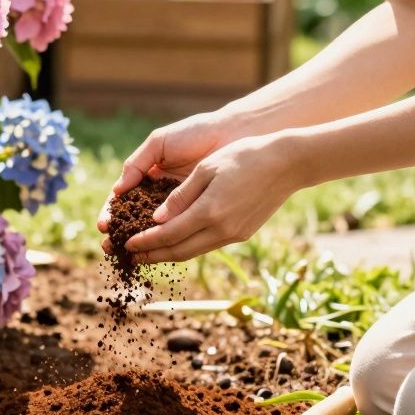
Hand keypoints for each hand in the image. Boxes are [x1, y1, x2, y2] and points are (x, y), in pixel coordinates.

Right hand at [97, 112, 242, 235]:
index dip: (113, 213)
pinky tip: (155, 248)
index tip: (104, 225)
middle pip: (135, 219)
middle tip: (109, 247)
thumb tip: (116, 191)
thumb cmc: (194, 133)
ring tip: (127, 252)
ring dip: (141, 241)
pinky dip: (167, 238)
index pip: (124, 200)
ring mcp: (180, 205)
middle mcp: (162, 194)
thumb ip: (137, 164)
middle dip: (121, 234)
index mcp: (149, 177)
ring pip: (156, 228)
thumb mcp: (159, 144)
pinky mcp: (199, 212)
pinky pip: (180, 228)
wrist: (232, 133)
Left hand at [121, 133, 303, 262]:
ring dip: (170, 254)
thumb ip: (180, 196)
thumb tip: (157, 219)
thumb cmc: (244, 157)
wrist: (287, 164)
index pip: (168, 234)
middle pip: (179, 251)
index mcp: (209, 211)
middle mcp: (221, 229)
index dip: (145, 241)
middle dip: (153, 255)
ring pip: (194, 251)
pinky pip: (208, 245)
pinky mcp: (242, 234)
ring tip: (150, 254)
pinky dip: (188, 247)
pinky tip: (177, 243)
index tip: (127, 244)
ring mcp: (234, 234)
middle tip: (131, 257)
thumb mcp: (206, 169)